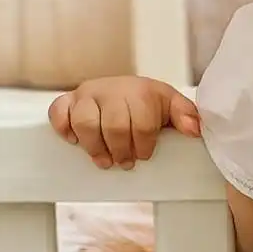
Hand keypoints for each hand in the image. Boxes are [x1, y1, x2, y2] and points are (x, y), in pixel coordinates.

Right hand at [49, 77, 200, 169]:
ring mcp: (88, 94)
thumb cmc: (150, 103)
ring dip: (94, 147)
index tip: (144, 155)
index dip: (143, 146)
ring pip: (85, 122)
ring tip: (104, 160)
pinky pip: (58, 112)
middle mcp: (111, 90)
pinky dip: (63, 128)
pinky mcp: (69, 100)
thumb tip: (194, 129)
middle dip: (121, 150)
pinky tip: (73, 141)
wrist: (128, 89)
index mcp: (140, 91)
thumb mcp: (172, 106)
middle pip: (114, 126)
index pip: (142, 124)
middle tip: (124, 162)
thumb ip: (186, 115)